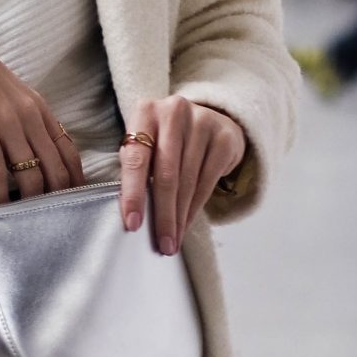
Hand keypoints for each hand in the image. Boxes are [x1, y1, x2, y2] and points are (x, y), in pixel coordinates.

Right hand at [0, 21, 85, 202]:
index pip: (69, 150)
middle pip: (55, 167)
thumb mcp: (16, 98)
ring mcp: (7, 124)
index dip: (75, 178)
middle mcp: (30, 118)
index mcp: (41, 111)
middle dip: (59, 196)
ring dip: (32, 199)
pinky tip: (1, 206)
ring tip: (30, 217)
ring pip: (31, 172)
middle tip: (56, 216)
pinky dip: (1, 193)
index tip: (76, 198)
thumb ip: (30, 123)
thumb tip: (37, 156)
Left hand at [120, 98, 246, 252]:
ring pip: (188, 182)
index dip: (133, 194)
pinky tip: (187, 224)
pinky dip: (195, 208)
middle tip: (162, 244)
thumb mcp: (146, 143)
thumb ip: (135, 169)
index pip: (137, 159)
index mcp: (145, 112)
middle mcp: (174, 112)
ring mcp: (202, 122)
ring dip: (180, 217)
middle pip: (166, 174)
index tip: (133, 224)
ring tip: (173, 241)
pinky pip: (208, 182)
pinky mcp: (224, 137)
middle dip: (163, 215)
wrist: (208, 119)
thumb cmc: (165, 139)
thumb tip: (132, 216)